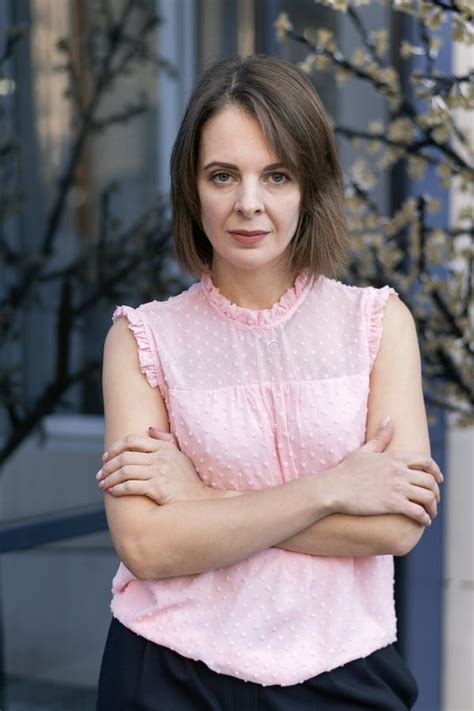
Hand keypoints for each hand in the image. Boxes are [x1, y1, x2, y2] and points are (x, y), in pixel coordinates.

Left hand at [96, 426, 209, 504]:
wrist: (199, 500)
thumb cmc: (188, 480)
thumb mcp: (180, 455)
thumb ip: (166, 440)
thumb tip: (150, 428)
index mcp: (164, 447)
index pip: (132, 440)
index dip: (115, 447)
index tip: (106, 457)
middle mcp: (161, 457)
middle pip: (125, 457)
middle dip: (108, 466)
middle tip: (100, 474)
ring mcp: (159, 472)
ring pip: (125, 471)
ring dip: (110, 478)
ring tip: (103, 484)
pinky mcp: (157, 488)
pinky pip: (130, 486)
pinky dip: (118, 489)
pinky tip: (113, 492)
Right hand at [325, 417, 443, 525]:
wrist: (334, 488)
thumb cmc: (346, 471)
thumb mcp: (365, 450)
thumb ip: (380, 437)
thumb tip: (389, 419)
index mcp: (395, 458)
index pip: (426, 461)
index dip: (436, 471)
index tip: (438, 479)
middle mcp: (399, 471)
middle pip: (430, 481)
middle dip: (436, 493)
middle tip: (434, 500)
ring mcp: (397, 488)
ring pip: (428, 497)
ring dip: (432, 507)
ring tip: (430, 514)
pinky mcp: (392, 504)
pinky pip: (418, 512)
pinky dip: (424, 518)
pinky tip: (422, 521)